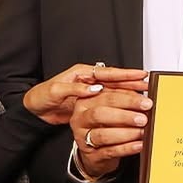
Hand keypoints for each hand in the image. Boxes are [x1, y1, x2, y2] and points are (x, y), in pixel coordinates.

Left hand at [23, 64, 148, 125]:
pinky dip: (121, 101)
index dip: (125, 73)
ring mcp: (90, 91)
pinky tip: (130, 104)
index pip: (107, 72)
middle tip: (148, 85)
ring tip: (145, 93)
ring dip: (130, 91)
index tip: (140, 75)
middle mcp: (88, 80)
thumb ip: (75, 88)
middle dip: (132, 81)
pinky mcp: (90, 102)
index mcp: (82, 72)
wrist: (34, 110)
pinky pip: (110, 100)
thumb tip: (94, 88)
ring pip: (115, 89)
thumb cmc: (42, 97)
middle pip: (115, 79)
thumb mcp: (55, 91)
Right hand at [70, 86, 153, 177]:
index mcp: (85, 101)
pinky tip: (139, 145)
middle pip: (99, 114)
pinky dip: (126, 148)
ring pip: (103, 135)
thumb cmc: (107, 122)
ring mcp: (83, 138)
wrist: (97, 149)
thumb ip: (126, 95)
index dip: (128, 99)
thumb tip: (145, 88)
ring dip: (126, 133)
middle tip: (143, 118)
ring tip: (142, 132)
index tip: (146, 103)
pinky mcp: (91, 155)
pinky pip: (109, 151)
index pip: (107, 97)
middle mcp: (80, 118)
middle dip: (124, 116)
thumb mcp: (113, 105)